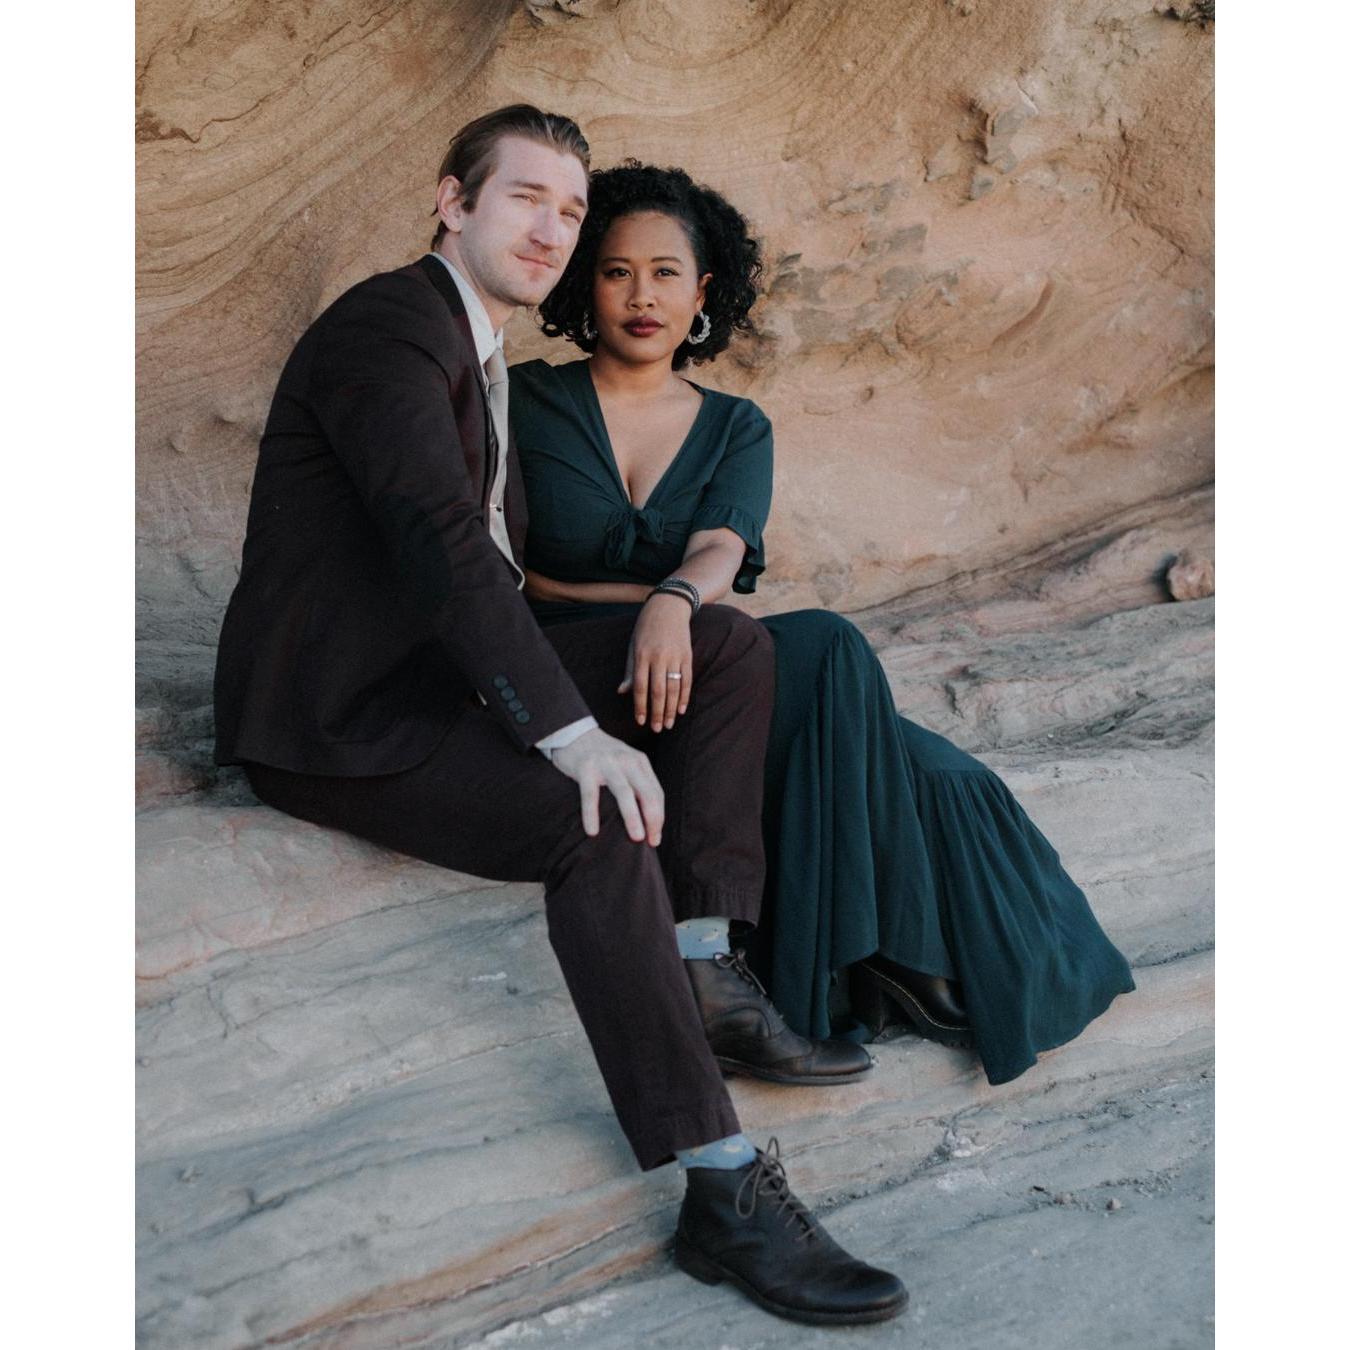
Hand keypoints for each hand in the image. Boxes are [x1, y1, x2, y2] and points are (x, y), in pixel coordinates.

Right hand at [547, 727, 664, 844]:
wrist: (573, 733)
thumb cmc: (602, 756)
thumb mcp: (625, 763)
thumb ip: (637, 783)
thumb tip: (647, 819)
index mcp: (640, 762)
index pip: (656, 793)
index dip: (659, 817)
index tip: (656, 838)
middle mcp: (627, 761)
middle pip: (646, 793)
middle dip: (653, 819)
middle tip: (652, 841)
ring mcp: (606, 763)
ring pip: (624, 793)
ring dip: (632, 817)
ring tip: (636, 837)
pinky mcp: (585, 767)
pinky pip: (590, 794)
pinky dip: (591, 813)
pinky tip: (593, 831)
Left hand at [618, 592, 692, 731]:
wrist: (668, 607)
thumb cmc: (646, 629)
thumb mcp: (633, 646)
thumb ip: (630, 670)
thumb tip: (623, 692)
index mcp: (642, 655)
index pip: (640, 687)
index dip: (640, 706)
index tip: (641, 721)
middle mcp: (659, 657)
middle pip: (658, 691)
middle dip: (657, 713)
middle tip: (657, 729)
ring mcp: (675, 656)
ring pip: (674, 688)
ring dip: (672, 709)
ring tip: (669, 724)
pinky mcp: (687, 655)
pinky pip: (687, 680)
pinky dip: (685, 696)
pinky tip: (682, 709)